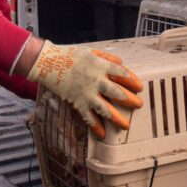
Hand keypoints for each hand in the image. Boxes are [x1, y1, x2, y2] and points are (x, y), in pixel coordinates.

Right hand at [27, 42, 142, 138]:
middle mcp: (96, 81)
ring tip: (126, 125)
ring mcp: (87, 93)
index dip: (132, 80)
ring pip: (105, 109)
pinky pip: (88, 117)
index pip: (121, 74)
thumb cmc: (69, 55)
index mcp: (100, 66)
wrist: (47, 63)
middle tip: (138, 105)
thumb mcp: (91, 52)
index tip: (139, 87)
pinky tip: (102, 134)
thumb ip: (107, 58)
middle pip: (117, 93)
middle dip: (130, 100)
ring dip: (117, 118)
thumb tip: (122, 63)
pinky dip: (95, 126)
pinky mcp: (77, 102)